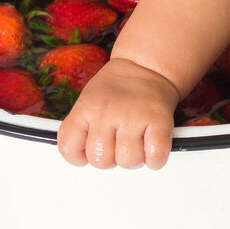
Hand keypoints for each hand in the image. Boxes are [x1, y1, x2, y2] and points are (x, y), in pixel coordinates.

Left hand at [56, 58, 179, 169]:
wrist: (146, 67)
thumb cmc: (117, 89)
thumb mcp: (88, 100)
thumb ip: (80, 128)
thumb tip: (82, 157)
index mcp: (87, 107)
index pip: (69, 147)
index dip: (79, 155)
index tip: (88, 150)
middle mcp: (108, 112)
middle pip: (100, 161)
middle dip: (110, 159)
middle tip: (116, 145)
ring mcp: (134, 116)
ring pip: (127, 161)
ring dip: (133, 159)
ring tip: (134, 143)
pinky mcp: (160, 120)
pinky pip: (155, 156)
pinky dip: (155, 159)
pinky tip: (151, 147)